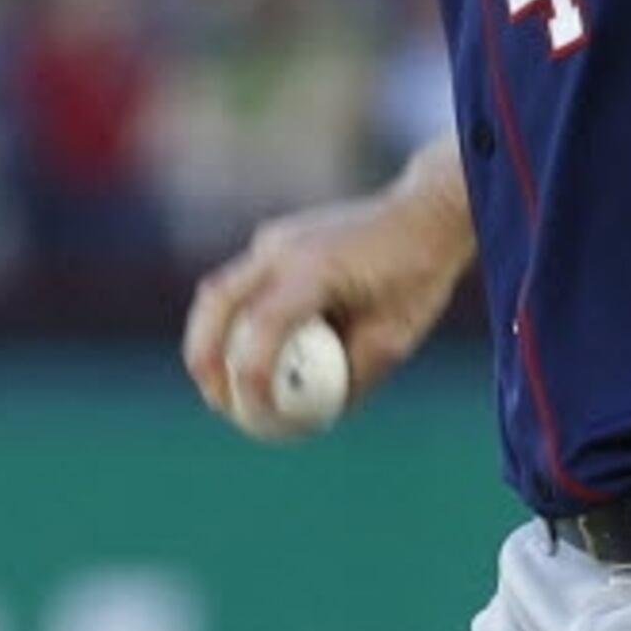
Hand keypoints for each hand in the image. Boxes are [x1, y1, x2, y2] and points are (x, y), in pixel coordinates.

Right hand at [181, 147, 473, 430]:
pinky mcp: (274, 241)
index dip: (250, 376)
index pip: (264, 324)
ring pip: (219, 291)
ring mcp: (274, 238)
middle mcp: (284, 246)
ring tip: (225, 387)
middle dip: (204, 358)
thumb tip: (310, 416)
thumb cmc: (417, 275)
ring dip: (211, 340)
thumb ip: (351, 377)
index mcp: (317, 266)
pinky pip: (241, 285)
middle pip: (216, 301)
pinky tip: (252, 353)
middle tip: (216, 402)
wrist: (425, 214)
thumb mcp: (395, 338)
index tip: (254, 415)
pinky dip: (234, 322)